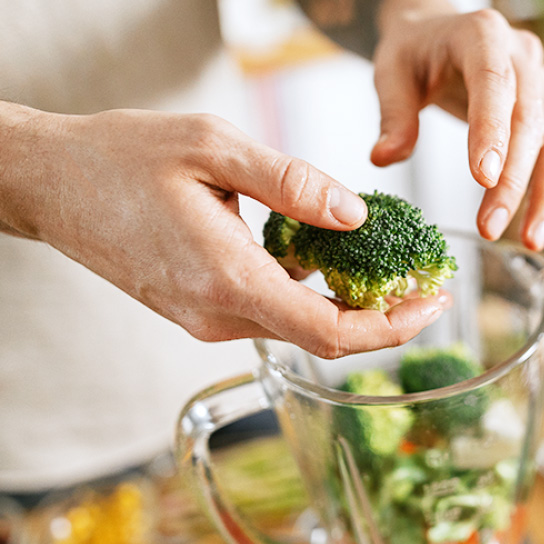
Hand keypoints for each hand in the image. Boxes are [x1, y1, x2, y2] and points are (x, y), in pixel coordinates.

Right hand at [0, 103, 448, 358]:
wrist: (49, 183)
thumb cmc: (120, 157)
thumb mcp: (213, 146)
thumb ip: (292, 183)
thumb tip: (357, 215)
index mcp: (227, 279)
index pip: (331, 333)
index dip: (393, 326)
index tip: (434, 302)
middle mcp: (218, 315)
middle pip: (323, 338)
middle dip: (383, 316)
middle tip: (426, 281)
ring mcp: (206, 320)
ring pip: (298, 327)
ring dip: (349, 304)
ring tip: (389, 264)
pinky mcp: (199, 311)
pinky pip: (270, 312)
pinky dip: (310, 294)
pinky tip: (328, 257)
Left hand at [369, 2, 543, 250]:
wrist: (436, 31)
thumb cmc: (412, 52)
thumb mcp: (390, 73)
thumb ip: (393, 115)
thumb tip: (385, 159)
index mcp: (483, 35)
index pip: (494, 86)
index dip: (492, 133)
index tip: (482, 179)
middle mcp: (522, 55)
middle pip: (528, 124)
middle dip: (513, 182)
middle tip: (490, 229)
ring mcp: (541, 82)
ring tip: (532, 240)